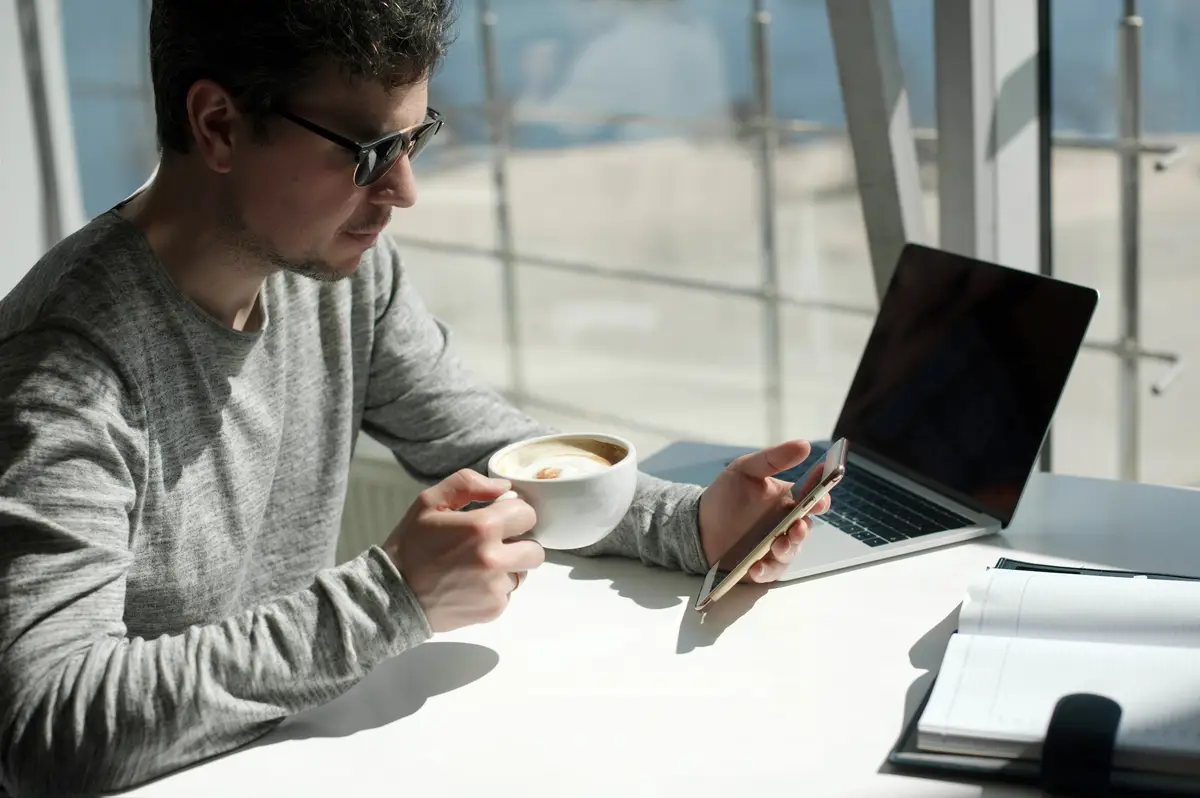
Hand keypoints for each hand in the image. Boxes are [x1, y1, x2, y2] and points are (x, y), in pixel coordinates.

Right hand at [383, 469, 544, 632]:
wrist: (392, 595)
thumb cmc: (410, 545)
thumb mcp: (429, 502)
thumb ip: (468, 484)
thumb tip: (505, 488)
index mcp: (482, 528)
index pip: (527, 514)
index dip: (514, 514)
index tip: (500, 518)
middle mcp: (495, 559)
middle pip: (535, 549)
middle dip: (519, 543)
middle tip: (495, 544)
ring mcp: (495, 588)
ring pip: (522, 572)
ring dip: (508, 567)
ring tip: (478, 565)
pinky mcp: (493, 610)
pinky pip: (508, 593)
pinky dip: (495, 588)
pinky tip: (471, 584)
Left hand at [698, 440, 831, 583]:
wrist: (698, 525)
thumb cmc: (725, 495)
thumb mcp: (745, 470)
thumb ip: (773, 459)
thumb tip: (804, 445)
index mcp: (787, 500)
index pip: (812, 499)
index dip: (821, 498)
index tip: (820, 498)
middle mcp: (785, 524)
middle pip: (804, 528)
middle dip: (804, 528)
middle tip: (798, 525)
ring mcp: (775, 546)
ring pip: (791, 551)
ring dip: (788, 549)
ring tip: (778, 545)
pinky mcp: (762, 566)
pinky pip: (770, 571)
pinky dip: (765, 571)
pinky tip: (755, 567)